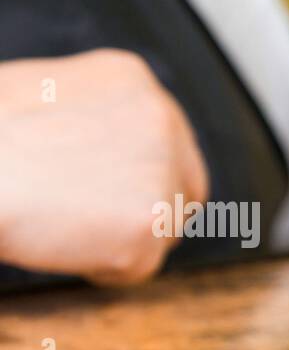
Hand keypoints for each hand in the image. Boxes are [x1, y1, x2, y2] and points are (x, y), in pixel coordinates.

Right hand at [0, 49, 208, 284]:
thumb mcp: (42, 99)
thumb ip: (89, 120)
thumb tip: (105, 155)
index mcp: (134, 81)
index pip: (173, 147)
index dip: (146, 183)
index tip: (117, 201)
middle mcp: (161, 116)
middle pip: (185, 191)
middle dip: (148, 215)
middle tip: (96, 227)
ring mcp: (161, 168)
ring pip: (162, 232)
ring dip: (115, 240)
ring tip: (56, 223)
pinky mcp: (152, 220)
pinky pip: (137, 268)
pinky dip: (100, 268)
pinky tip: (59, 241)